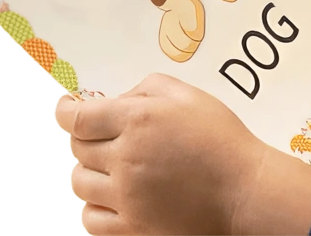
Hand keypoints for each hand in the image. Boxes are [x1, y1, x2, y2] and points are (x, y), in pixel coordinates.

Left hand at [57, 75, 310, 235]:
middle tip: (105, 137)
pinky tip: (114, 198)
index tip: (67, 110)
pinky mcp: (133, 229)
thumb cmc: (221, 139)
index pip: (78, 118)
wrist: (244, 190)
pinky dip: (96, 208)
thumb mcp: (188, 95)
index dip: (66, 111)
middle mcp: (126, 158)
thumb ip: (146, 88)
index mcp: (138, 120)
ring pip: (79, 184)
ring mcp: (127, 198)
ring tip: (114, 169)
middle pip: (77, 149)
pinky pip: (91, 220)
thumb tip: (115, 100)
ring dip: (91, 172)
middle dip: (87, 139)